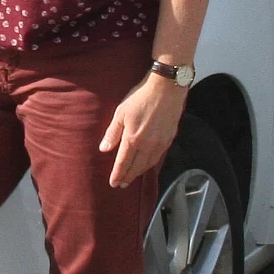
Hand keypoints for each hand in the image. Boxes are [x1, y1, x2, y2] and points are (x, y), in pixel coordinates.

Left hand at [99, 73, 185, 188]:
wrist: (167, 89)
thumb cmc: (141, 97)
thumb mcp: (121, 112)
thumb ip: (113, 133)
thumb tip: (104, 149)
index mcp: (133, 139)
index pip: (123, 163)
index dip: (118, 174)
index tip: (114, 183)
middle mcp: (147, 145)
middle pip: (137, 167)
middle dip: (128, 177)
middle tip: (122, 184)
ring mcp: (160, 143)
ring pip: (149, 164)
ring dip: (140, 172)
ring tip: (133, 176)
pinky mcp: (169, 138)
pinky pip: (159, 157)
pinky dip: (151, 164)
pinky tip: (148, 163)